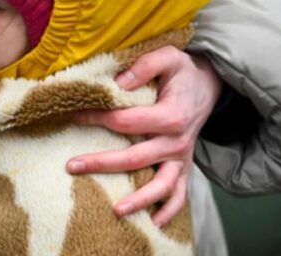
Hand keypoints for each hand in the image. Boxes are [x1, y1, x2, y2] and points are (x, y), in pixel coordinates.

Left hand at [66, 47, 221, 225]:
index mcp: (171, 116)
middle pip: (136, 159)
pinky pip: (180, 194)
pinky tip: (153, 223)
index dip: (98, 119)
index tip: (74, 116)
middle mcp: (177, 141)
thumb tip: (119, 83)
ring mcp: (181, 157)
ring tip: (115, 210)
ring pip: (162, 186)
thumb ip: (145, 65)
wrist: (209, 85)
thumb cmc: (183, 71)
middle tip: (71, 166)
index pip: (126, 122)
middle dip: (102, 164)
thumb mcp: (169, 56)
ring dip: (139, 200)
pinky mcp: (184, 166)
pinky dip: (169, 211)